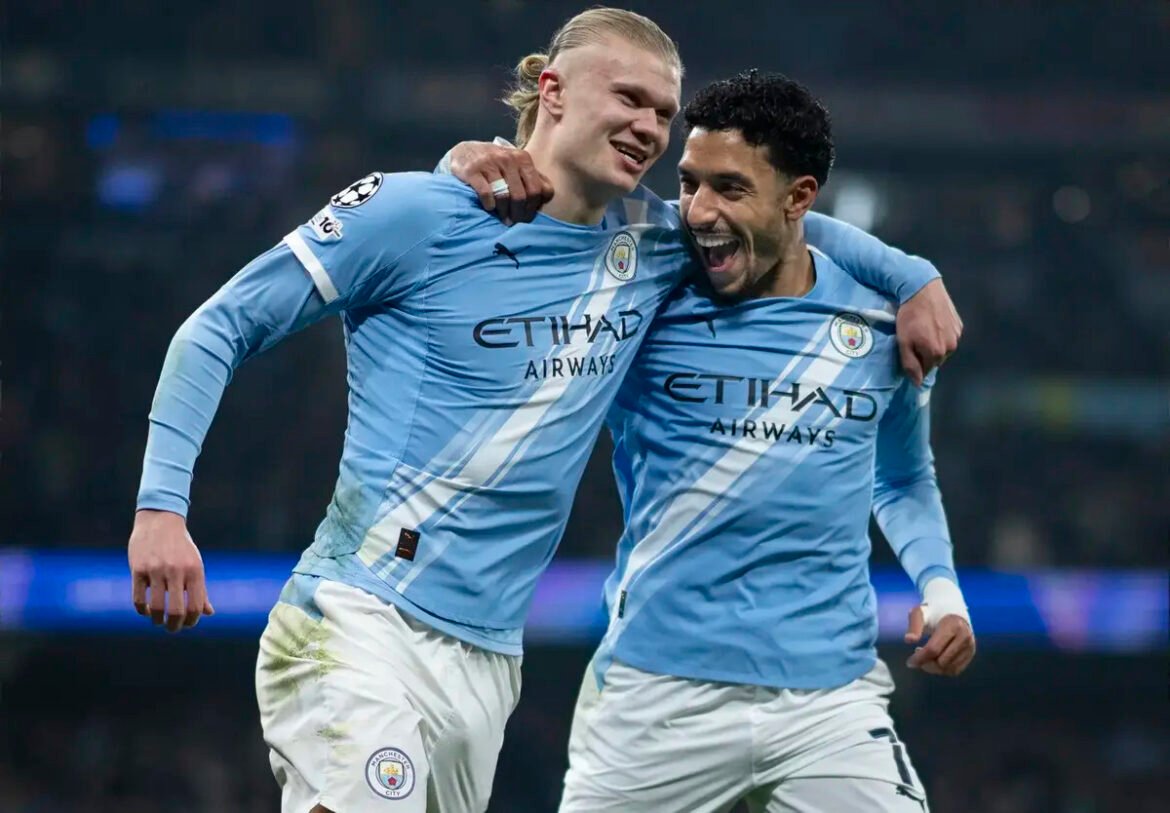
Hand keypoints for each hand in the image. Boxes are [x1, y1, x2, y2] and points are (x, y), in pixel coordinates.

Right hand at [128, 509, 213, 632]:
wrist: (160, 520)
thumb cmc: (181, 547)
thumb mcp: (195, 565)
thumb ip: (201, 590)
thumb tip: (209, 613)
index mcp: (195, 571)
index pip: (195, 606)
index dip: (191, 621)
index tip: (187, 624)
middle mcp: (177, 571)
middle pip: (176, 611)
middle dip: (174, 626)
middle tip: (172, 628)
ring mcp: (156, 570)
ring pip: (156, 608)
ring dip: (157, 621)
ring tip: (158, 621)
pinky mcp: (138, 569)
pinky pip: (138, 599)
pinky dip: (142, 610)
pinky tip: (145, 610)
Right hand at [448, 141, 553, 224]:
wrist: (465, 152)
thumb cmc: (496, 163)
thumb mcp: (516, 165)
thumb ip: (533, 177)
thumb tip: (546, 196)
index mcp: (523, 159)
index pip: (537, 190)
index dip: (534, 208)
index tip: (527, 216)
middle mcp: (508, 159)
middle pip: (521, 196)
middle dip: (519, 214)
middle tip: (515, 222)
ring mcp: (489, 163)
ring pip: (504, 196)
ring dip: (504, 212)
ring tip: (503, 219)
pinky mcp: (472, 170)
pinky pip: (486, 193)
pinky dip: (489, 204)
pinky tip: (489, 207)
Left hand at [896, 279, 962, 385]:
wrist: (922, 289)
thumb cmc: (909, 316)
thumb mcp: (903, 342)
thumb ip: (910, 364)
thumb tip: (917, 384)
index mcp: (936, 353)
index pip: (925, 371)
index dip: (915, 363)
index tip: (908, 352)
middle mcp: (950, 347)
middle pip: (936, 360)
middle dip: (925, 355)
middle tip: (915, 339)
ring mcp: (957, 335)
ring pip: (944, 349)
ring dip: (935, 345)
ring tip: (924, 330)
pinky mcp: (959, 324)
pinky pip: (949, 337)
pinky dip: (942, 335)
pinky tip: (933, 324)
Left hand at [904, 607, 975, 675]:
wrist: (950, 609)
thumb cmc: (931, 612)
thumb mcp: (919, 613)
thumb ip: (914, 626)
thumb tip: (908, 640)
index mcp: (952, 625)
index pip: (934, 649)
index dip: (919, 658)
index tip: (909, 662)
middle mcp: (965, 637)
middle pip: (942, 662)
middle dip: (926, 663)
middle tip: (917, 657)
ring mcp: (969, 646)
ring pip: (949, 669)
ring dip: (934, 668)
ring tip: (925, 657)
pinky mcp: (970, 653)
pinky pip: (955, 670)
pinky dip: (943, 670)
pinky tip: (935, 660)